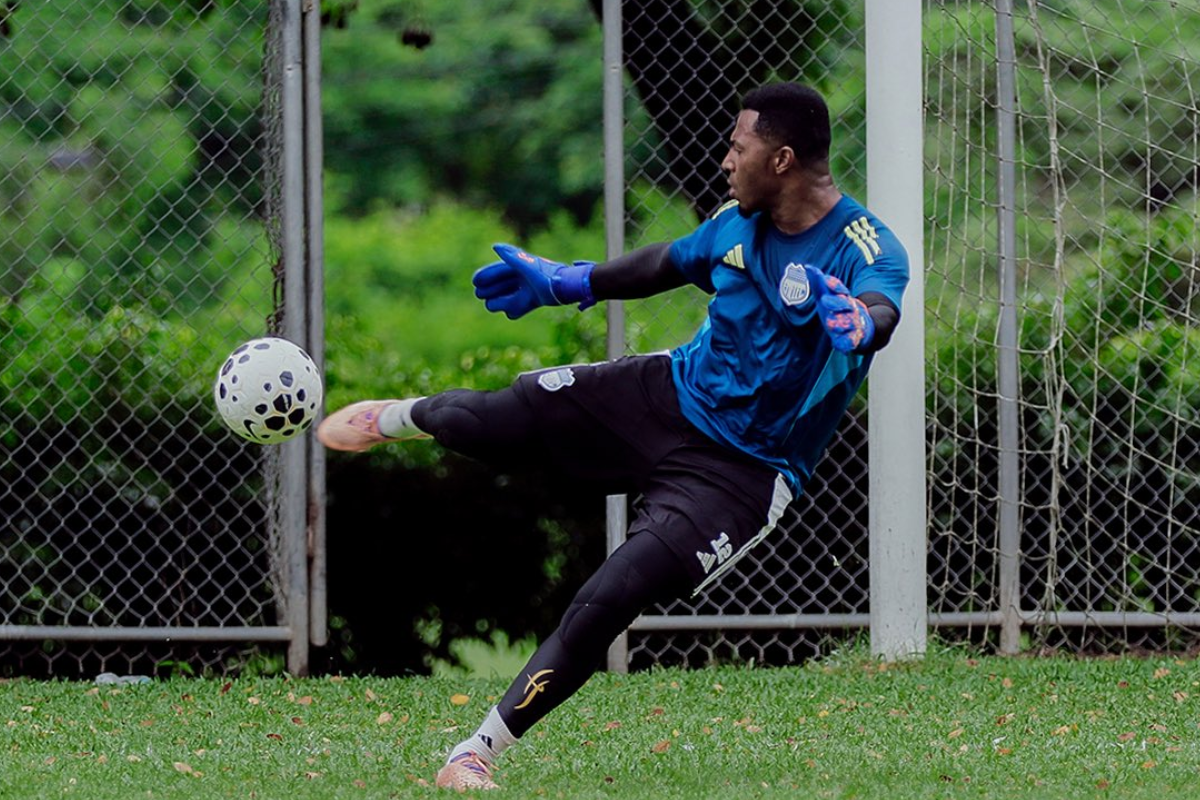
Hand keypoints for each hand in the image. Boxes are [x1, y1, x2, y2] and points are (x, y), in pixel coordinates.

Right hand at [472, 244, 595, 319]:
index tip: (476, 282)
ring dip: (500, 301)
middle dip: (490, 289)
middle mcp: (522, 278)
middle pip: (500, 285)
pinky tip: (509, 312)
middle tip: (480, 294)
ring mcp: (527, 290)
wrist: (567, 289)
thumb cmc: (548, 275)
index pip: (497, 271)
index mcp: (519, 267)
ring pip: (507, 297)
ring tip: (491, 304)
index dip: (486, 276)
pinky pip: (519, 308)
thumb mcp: (527, 267)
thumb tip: (495, 246)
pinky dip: (514, 310)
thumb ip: (512, 257)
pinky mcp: (534, 301)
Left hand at [804, 265, 874, 351]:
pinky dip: (847, 343)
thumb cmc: (839, 309)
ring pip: (847, 322)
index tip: (825, 280)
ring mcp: (853, 325)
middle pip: (844, 305)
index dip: (833, 285)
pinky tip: (842, 345)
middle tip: (825, 300)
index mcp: (843, 299)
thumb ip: (819, 284)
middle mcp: (849, 310)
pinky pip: (850, 342)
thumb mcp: (828, 296)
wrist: (862, 327)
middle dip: (836, 302)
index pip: (839, 289)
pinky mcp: (852, 340)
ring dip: (840, 322)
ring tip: (830, 323)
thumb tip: (808, 268)